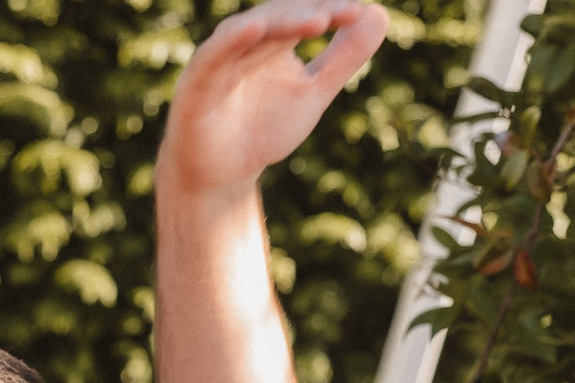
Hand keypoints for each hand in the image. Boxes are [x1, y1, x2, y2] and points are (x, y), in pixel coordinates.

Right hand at [158, 0, 388, 199]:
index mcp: (275, 38)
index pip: (306, 13)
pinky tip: (255, 28)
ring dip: (283, 23)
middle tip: (346, 12)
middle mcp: (247, 41)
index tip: (360, 12)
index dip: (333, 10)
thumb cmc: (263, 126)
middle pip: (281, 16)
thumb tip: (377, 13)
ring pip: (251, 31)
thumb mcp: (313, 92)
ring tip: (318, 20)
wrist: (222, 173)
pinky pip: (213, 56)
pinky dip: (232, 41)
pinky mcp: (196, 82)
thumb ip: (343, 58)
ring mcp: (220, 58)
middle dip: (311, 12)